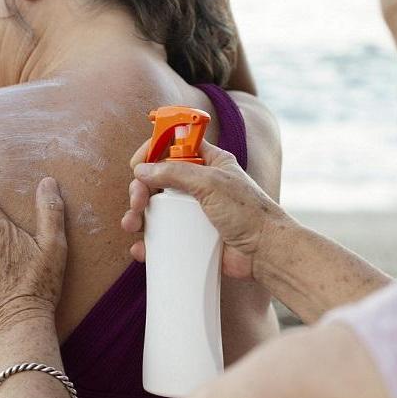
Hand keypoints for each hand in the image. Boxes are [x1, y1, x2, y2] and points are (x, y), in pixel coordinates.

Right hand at [122, 140, 288, 280]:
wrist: (264, 252)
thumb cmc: (248, 212)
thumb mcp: (211, 184)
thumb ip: (176, 173)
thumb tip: (142, 170)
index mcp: (208, 163)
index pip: (174, 146)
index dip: (152, 150)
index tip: (137, 163)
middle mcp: (198, 185)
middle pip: (157, 179)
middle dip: (140, 188)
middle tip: (137, 202)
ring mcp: (193, 212)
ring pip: (155, 208)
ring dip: (137, 215)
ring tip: (131, 225)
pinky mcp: (191, 236)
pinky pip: (163, 235)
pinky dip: (147, 241)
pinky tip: (140, 248)